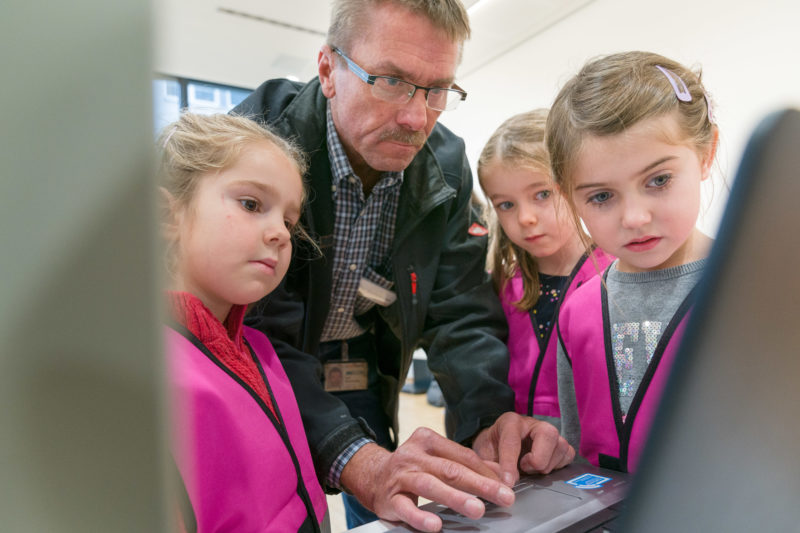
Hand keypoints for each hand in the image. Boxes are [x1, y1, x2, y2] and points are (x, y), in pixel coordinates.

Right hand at [340, 428, 515, 531]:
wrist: (372, 476)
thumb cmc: (412, 468)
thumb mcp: (437, 458)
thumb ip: (466, 463)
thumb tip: (500, 472)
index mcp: (428, 440)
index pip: (463, 456)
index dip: (486, 471)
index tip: (506, 485)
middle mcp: (413, 455)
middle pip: (451, 469)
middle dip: (480, 484)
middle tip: (503, 496)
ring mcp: (400, 476)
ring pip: (430, 485)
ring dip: (456, 498)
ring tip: (477, 509)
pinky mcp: (389, 498)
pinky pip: (406, 508)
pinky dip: (420, 517)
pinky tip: (435, 525)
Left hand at [472, 412, 574, 485]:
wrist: (497, 446)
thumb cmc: (491, 449)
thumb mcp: (484, 456)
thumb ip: (490, 466)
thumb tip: (505, 481)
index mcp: (510, 422)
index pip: (513, 440)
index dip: (509, 464)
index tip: (508, 482)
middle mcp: (532, 424)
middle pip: (548, 434)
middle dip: (537, 459)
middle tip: (524, 468)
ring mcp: (548, 433)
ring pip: (561, 446)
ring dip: (546, 465)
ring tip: (530, 470)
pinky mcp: (558, 444)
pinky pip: (569, 455)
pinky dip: (558, 466)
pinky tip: (542, 469)